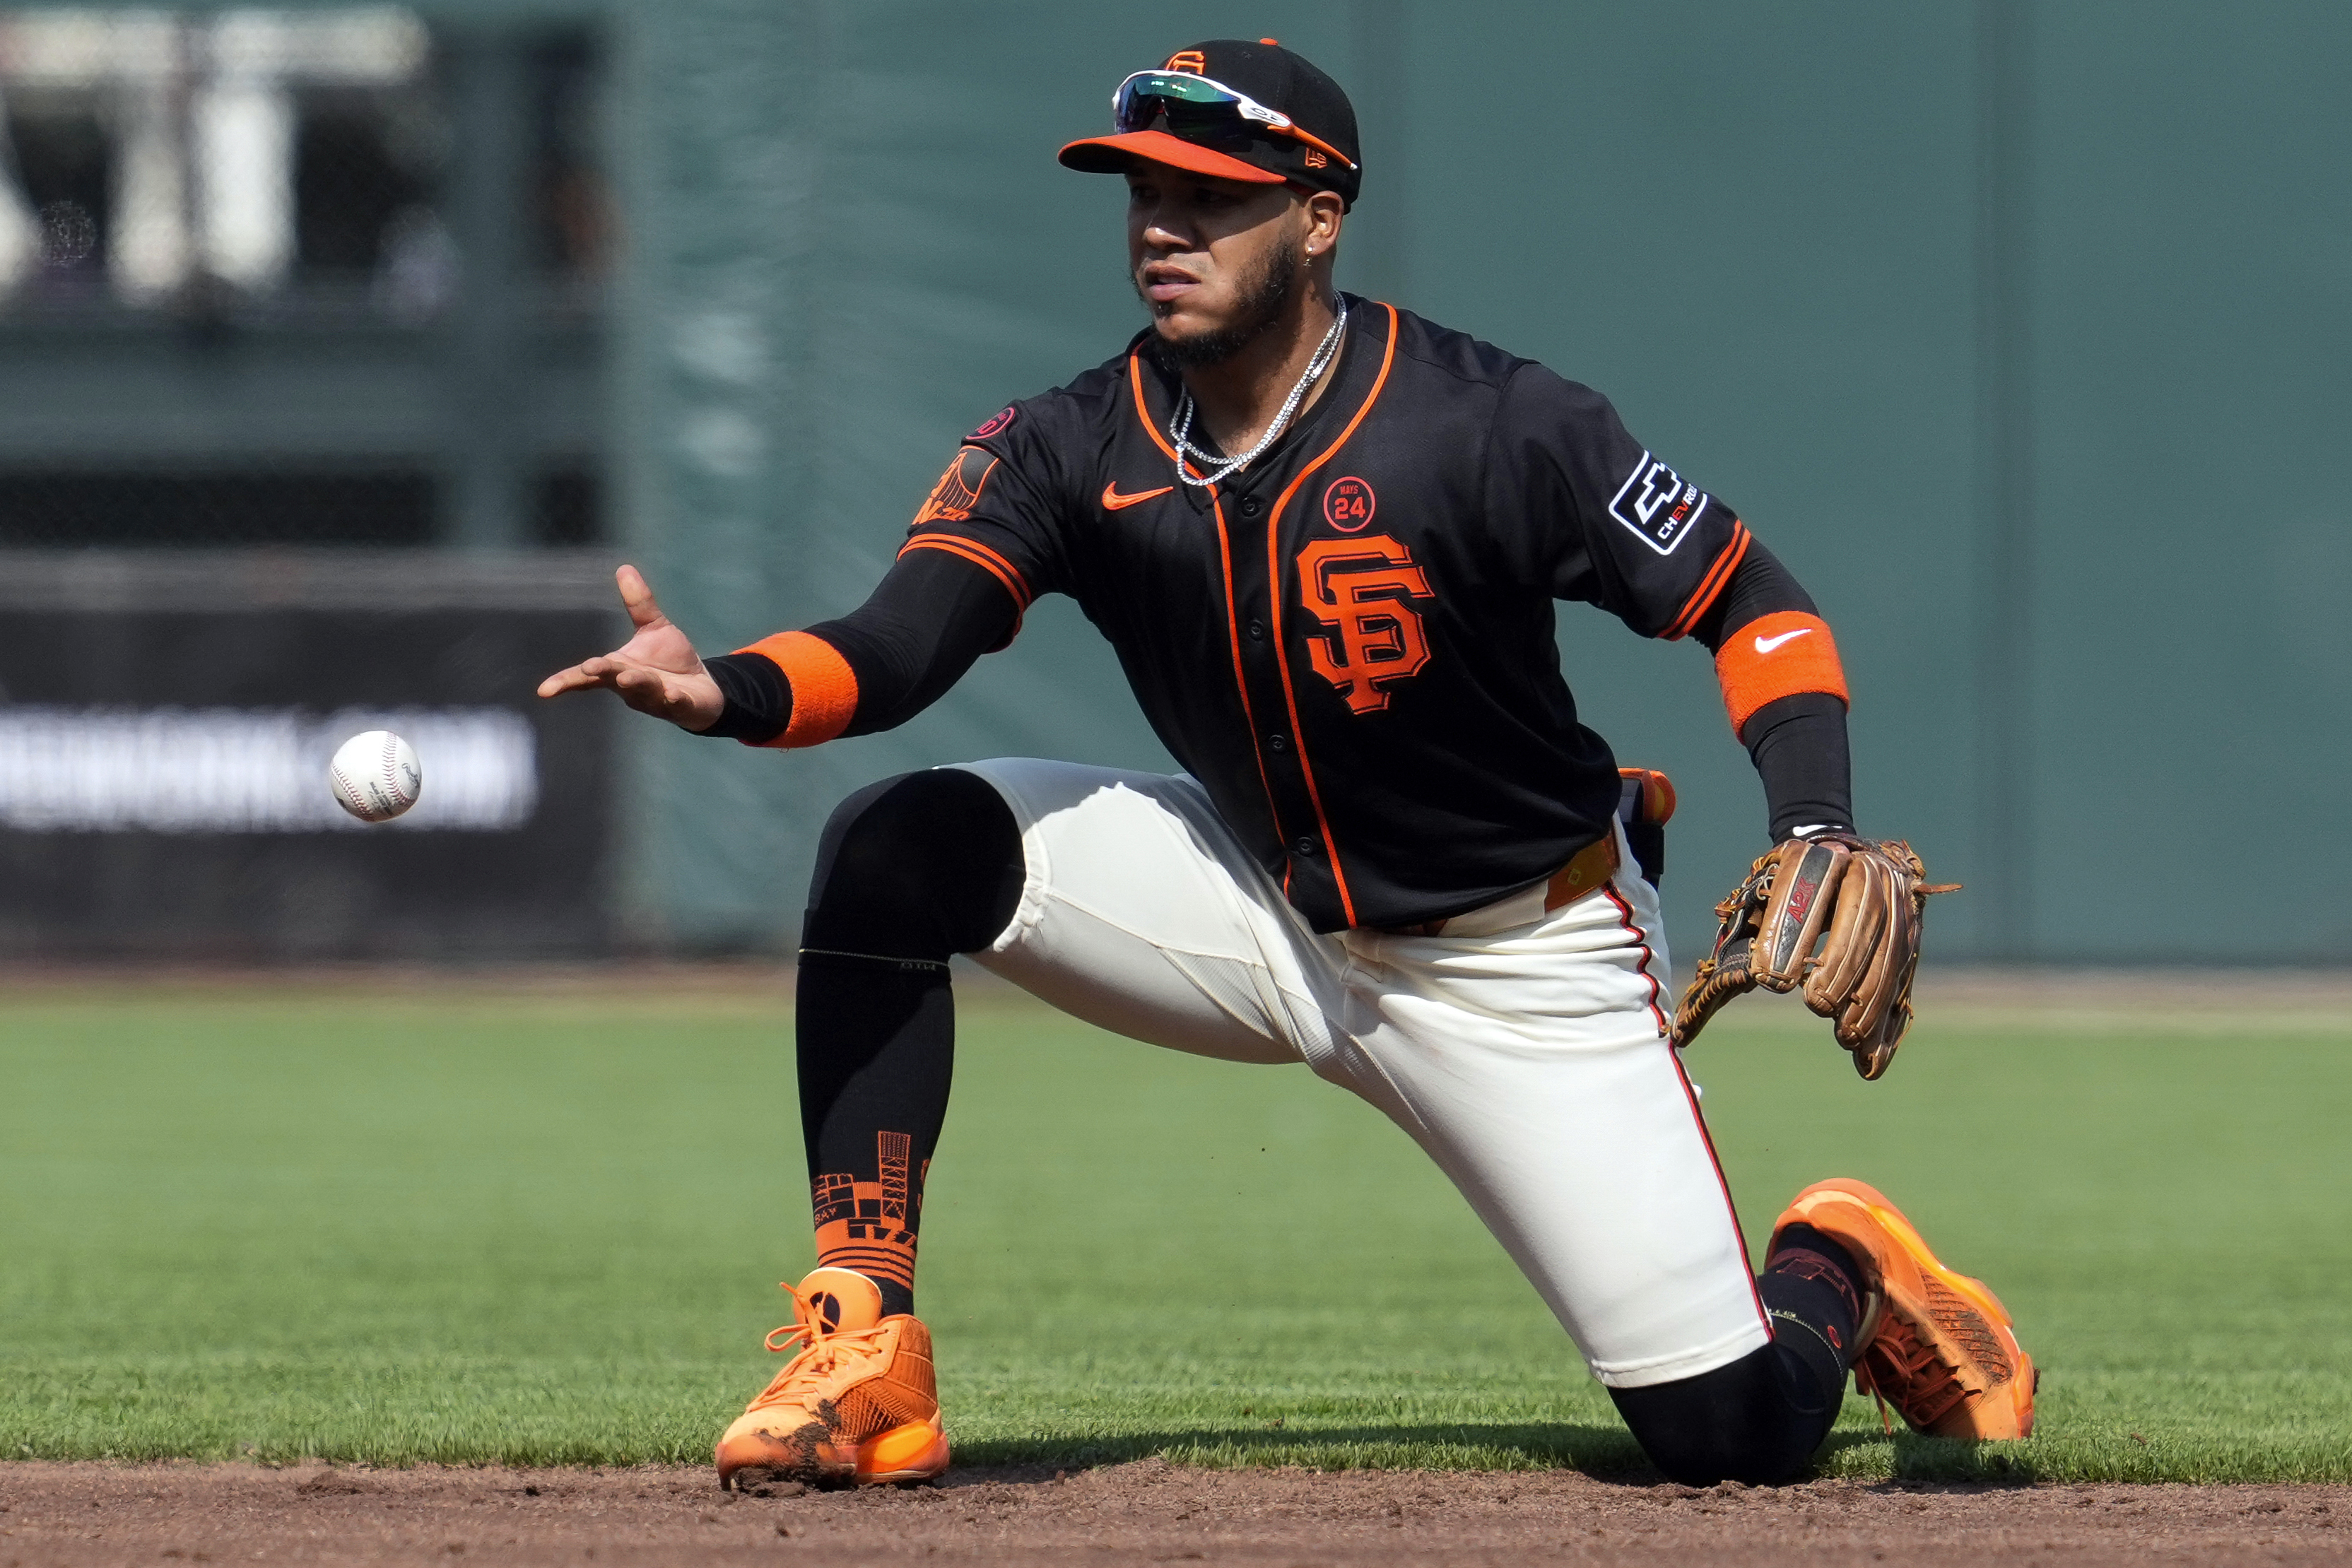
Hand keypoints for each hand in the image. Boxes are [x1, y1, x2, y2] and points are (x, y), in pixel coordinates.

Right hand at [536, 565, 724, 730]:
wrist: (703, 688)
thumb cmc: (670, 660)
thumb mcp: (655, 628)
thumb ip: (639, 604)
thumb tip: (624, 568)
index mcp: (619, 669)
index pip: (588, 677)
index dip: (566, 682)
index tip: (545, 691)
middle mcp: (631, 688)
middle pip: (613, 679)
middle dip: (604, 673)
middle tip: (591, 667)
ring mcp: (655, 699)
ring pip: (643, 691)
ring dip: (636, 684)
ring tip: (629, 677)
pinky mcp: (681, 706)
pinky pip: (676, 704)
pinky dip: (673, 700)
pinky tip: (673, 694)